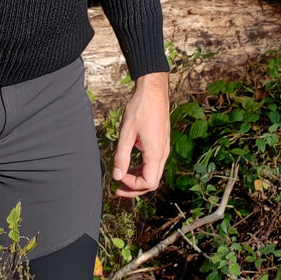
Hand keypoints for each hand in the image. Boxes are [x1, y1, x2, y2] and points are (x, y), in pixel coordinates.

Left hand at [111, 71, 169, 197]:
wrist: (153, 90)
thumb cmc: (140, 108)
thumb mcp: (127, 133)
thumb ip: (122, 156)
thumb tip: (116, 176)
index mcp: (155, 152)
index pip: (148, 183)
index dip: (132, 185)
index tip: (118, 177)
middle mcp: (163, 153)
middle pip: (152, 182)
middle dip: (134, 188)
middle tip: (117, 189)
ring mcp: (164, 148)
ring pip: (153, 173)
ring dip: (138, 179)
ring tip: (121, 178)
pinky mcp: (162, 144)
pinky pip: (154, 164)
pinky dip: (142, 169)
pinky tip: (130, 166)